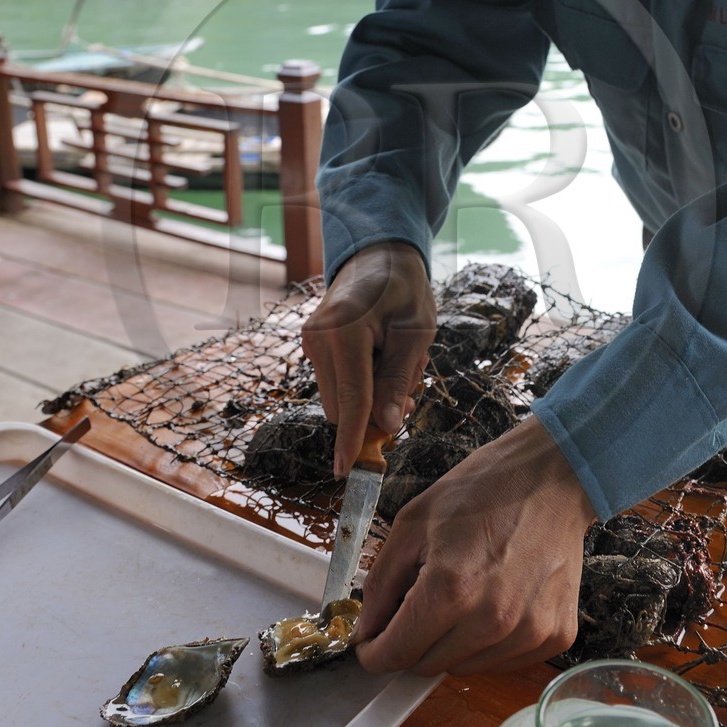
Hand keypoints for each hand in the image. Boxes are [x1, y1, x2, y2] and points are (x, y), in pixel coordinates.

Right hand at [301, 242, 436, 475]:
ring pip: (339, 399)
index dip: (353, 440)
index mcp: (345, 332)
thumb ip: (399, 379)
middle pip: (342, 408)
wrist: (377, 253)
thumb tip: (387, 426)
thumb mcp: (416, 332)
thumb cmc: (403, 288)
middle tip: (411, 390)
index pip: (351, 400)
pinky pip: (336, 383)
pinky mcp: (312, 346)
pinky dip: (360, 385)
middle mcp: (318, 339)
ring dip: (370, 398)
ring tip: (398, 363)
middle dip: (375, 414)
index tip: (347, 473)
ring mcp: (311, 342)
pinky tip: (380, 358)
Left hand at [355, 415, 594, 675]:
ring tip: (464, 595)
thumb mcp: (412, 522)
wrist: (552, 478)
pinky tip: (494, 602)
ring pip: (464, 667)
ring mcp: (529, 632)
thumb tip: (367, 630)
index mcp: (449, 589)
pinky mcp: (556, 635)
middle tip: (420, 602)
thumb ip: (381, 582)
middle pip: (426, 665)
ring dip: (450, 643)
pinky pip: (503, 662)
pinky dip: (488, 643)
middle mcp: (491, 621)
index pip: (395, 654)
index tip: (371, 641)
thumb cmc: (481, 491)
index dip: (373, 652)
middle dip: (411, 641)